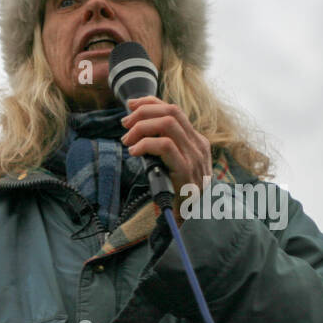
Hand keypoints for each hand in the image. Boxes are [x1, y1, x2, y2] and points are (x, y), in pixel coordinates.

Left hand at [119, 96, 210, 214]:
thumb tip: (136, 132)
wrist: (193, 219)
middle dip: (143, 113)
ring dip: (141, 128)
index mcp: (195, 141)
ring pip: (167, 124)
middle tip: (124, 125)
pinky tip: (134, 153)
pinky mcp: (186, 170)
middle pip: (170, 111)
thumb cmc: (178, 194)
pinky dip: (145, 145)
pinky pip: (165, 146)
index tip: (130, 106)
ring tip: (127, 141)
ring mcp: (194, 156)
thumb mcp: (171, 165)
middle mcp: (197, 144)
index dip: (150, 103)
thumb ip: (161, 149)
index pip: (173, 110)